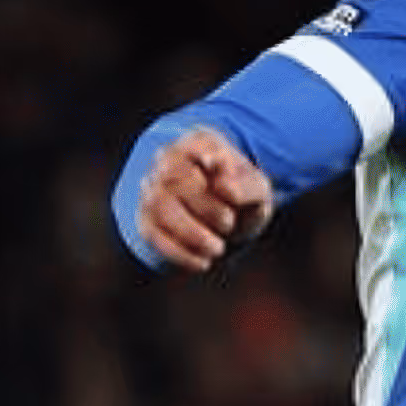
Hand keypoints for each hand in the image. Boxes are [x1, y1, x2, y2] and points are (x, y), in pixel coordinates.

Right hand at [135, 127, 276, 272]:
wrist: (225, 214)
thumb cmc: (241, 195)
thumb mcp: (257, 188)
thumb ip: (247, 186)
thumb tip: (224, 188)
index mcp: (197, 143)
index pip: (196, 146)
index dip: (206, 156)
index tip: (217, 166)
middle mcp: (167, 161)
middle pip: (173, 179)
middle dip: (204, 207)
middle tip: (229, 223)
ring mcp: (152, 189)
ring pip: (158, 207)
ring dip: (190, 233)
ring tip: (218, 248)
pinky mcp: (147, 219)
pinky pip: (153, 234)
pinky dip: (179, 252)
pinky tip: (203, 262)